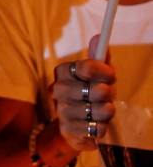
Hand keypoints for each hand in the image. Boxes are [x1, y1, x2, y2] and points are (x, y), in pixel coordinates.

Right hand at [51, 36, 115, 150]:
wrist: (79, 124)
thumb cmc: (91, 93)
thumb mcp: (98, 75)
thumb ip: (99, 58)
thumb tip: (99, 36)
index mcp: (63, 73)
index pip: (84, 67)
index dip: (101, 71)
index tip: (109, 75)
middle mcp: (57, 90)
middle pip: (93, 90)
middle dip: (106, 94)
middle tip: (107, 95)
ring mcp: (61, 111)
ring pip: (96, 110)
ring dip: (106, 111)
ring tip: (104, 111)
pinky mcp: (67, 130)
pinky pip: (94, 128)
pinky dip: (101, 127)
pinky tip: (97, 124)